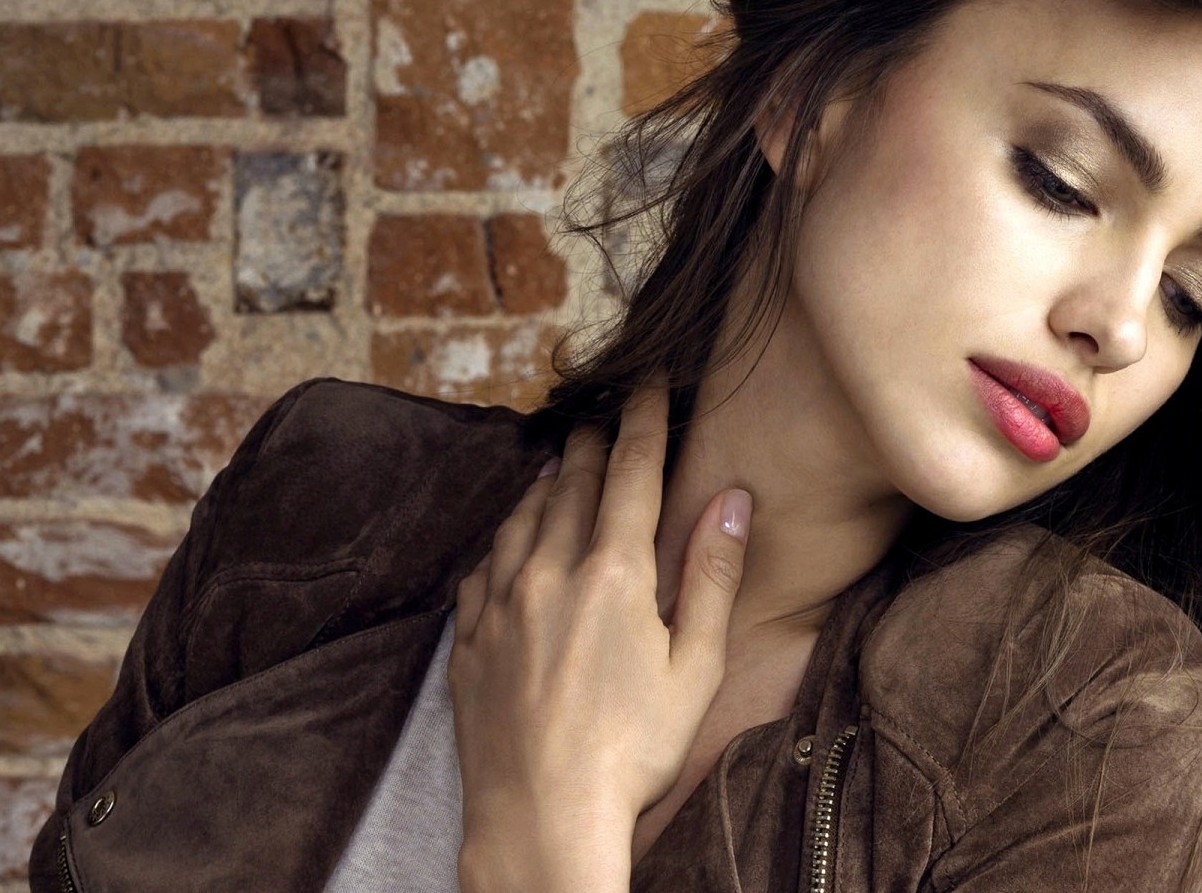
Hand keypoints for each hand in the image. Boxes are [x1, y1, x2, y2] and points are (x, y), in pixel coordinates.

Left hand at [448, 378, 751, 883]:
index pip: (631, 472)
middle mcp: (549, 574)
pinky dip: (502, 539)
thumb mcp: (695, 668)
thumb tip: (732, 499)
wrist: (540, 817)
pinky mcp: (469, 643)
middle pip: (573, 484)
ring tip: (560, 462)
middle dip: (594, 441)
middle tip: (605, 412)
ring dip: (546, 482)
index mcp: (613, 574)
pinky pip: (481, 569)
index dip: (644, 420)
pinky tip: (509, 542)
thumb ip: (711, 576)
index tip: (650, 383)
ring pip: (521, 519)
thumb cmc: (632, 751)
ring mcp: (500, 607)